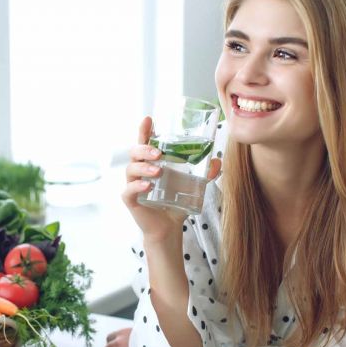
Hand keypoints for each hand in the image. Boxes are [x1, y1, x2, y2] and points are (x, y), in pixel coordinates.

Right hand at [121, 117, 221, 243]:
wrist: (169, 227)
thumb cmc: (176, 202)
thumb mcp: (193, 186)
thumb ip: (204, 174)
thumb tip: (217, 161)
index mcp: (151, 163)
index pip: (145, 142)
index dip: (144, 130)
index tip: (149, 119)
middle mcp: (140, 171)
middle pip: (134, 152)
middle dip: (145, 149)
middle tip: (158, 153)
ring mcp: (133, 185)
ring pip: (130, 169)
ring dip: (144, 167)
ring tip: (158, 171)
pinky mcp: (131, 200)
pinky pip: (128, 190)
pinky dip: (137, 186)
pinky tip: (147, 186)